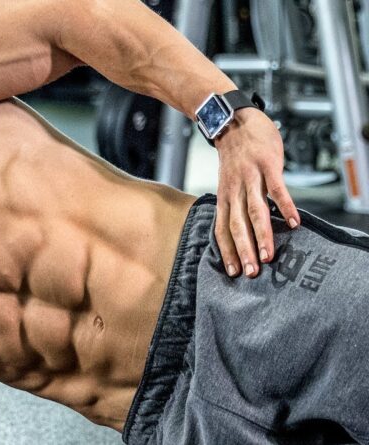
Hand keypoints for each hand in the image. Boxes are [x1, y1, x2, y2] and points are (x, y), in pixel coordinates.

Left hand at [213, 108, 299, 277]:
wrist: (233, 122)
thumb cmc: (234, 157)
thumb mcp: (227, 183)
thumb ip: (235, 205)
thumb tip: (244, 231)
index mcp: (224, 197)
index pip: (222, 229)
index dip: (227, 251)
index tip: (233, 272)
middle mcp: (234, 190)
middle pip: (237, 225)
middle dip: (243, 251)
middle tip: (251, 273)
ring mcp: (251, 178)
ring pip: (255, 211)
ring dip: (262, 235)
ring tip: (269, 255)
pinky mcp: (267, 166)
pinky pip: (277, 190)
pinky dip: (285, 206)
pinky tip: (294, 222)